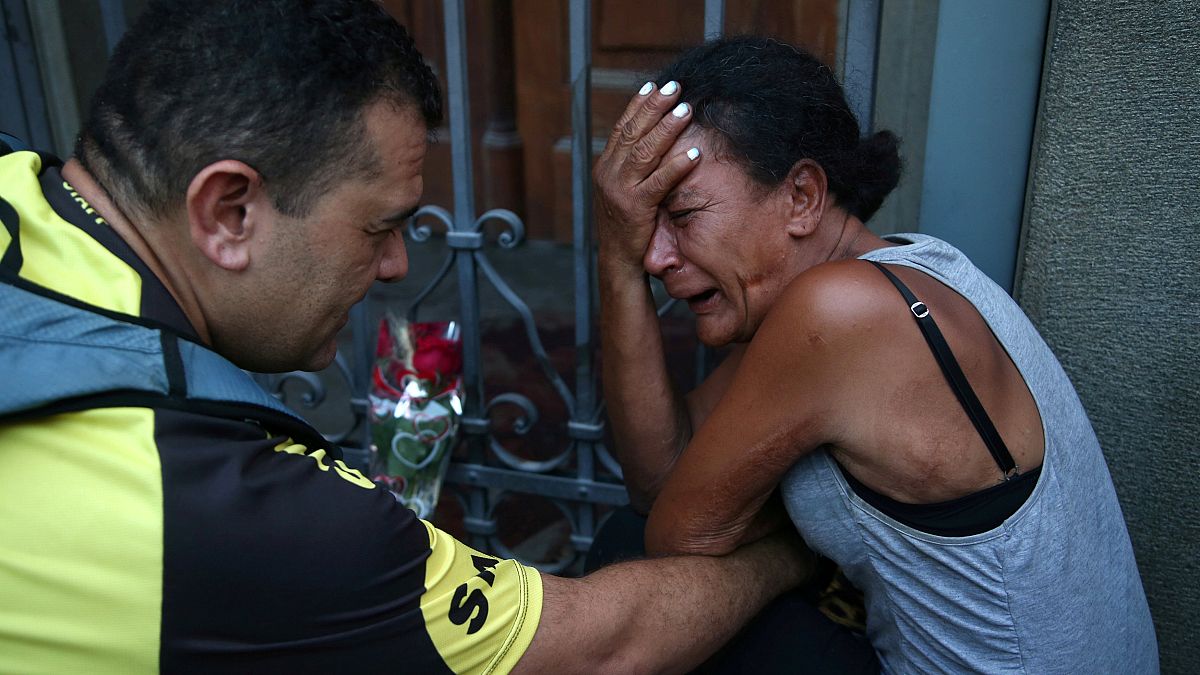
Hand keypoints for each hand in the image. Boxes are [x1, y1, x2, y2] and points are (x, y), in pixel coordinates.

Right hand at [593, 80, 699, 274]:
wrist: (618, 261)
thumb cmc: (628, 225)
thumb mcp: (625, 190)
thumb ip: (634, 166)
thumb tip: (653, 137)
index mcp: (605, 167)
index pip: (621, 127)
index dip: (638, 105)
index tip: (654, 85)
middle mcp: (609, 174)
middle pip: (632, 132)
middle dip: (654, 107)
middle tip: (675, 87)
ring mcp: (619, 190)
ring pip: (644, 151)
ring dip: (666, 128)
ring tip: (686, 110)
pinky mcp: (634, 208)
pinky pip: (658, 181)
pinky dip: (677, 165)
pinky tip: (694, 152)